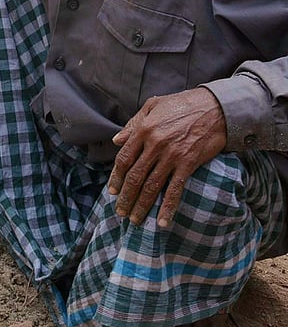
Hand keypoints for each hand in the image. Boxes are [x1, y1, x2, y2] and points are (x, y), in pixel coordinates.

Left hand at [107, 88, 226, 227]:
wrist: (214, 108)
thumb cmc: (182, 104)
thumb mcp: (153, 106)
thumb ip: (133, 123)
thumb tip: (116, 140)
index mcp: (144, 129)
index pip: (124, 159)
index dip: (116, 177)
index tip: (112, 191)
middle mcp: (155, 144)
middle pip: (135, 176)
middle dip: (126, 197)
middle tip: (121, 212)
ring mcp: (171, 155)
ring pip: (151, 186)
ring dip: (141, 206)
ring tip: (135, 220)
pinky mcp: (188, 164)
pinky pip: (175, 190)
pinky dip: (167, 208)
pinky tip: (162, 222)